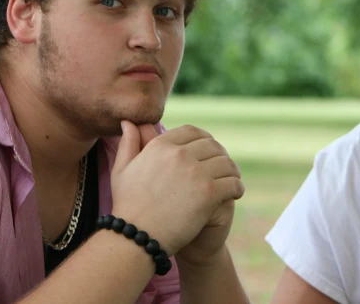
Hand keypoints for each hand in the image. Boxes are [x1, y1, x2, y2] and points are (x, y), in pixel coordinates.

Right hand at [110, 121, 244, 255]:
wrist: (136, 238)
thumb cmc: (127, 206)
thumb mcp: (122, 170)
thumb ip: (129, 143)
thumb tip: (130, 121)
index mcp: (161, 145)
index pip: (193, 132)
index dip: (204, 140)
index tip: (208, 152)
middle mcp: (180, 154)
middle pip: (213, 146)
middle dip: (219, 156)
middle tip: (223, 168)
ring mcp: (196, 172)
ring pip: (226, 163)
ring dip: (232, 171)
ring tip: (231, 180)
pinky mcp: (208, 192)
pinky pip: (233, 183)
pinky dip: (237, 188)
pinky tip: (235, 193)